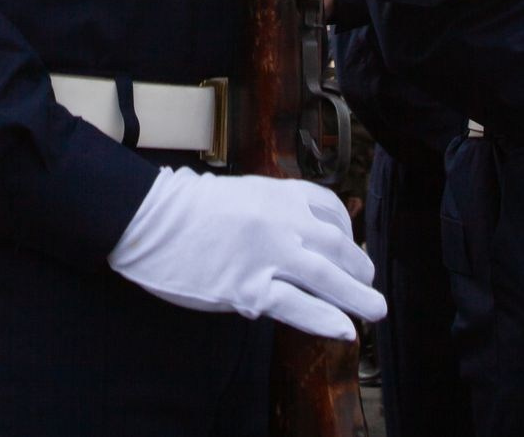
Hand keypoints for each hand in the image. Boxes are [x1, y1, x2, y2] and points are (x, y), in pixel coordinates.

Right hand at [108, 168, 383, 340]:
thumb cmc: (187, 208)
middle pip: (336, 245)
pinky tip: (342, 330)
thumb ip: (273, 209)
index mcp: (278, 193)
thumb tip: (301, 232)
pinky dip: (323, 319)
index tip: (352, 247)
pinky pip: (295, 305)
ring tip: (374, 309)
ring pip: (325, 276)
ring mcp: (266, 254)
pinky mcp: (247, 287)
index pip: (329, 209)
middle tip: (369, 283)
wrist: (149, 219)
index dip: (348, 232)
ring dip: (356, 295)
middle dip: (359, 267)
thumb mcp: (241, 193)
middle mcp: (280, 220)